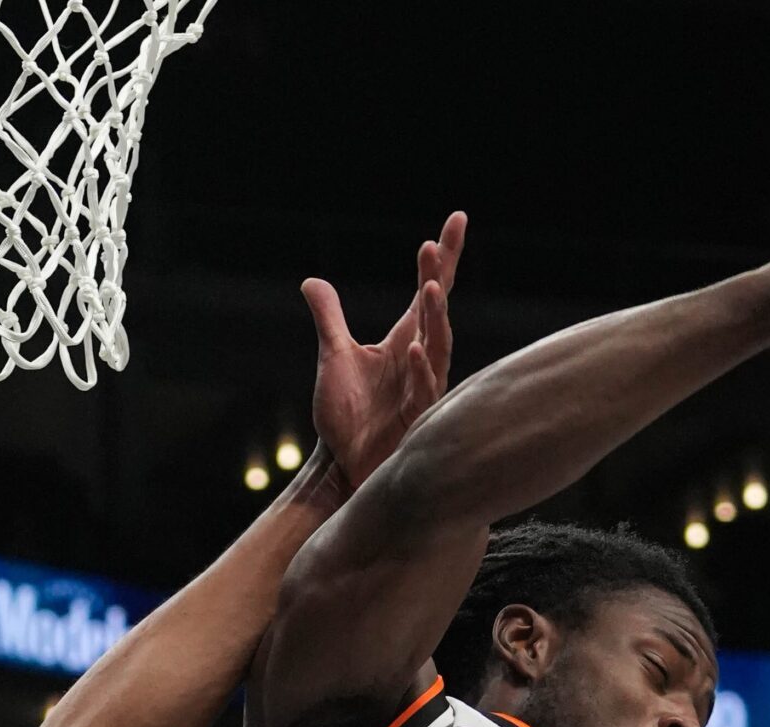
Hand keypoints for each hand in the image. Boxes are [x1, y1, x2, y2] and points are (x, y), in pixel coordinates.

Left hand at [301, 212, 464, 488]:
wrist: (342, 464)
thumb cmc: (346, 415)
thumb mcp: (333, 357)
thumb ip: (329, 318)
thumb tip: (312, 281)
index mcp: (405, 339)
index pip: (430, 289)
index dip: (444, 256)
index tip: (457, 219)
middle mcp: (420, 358)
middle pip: (435, 310)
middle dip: (437, 278)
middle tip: (434, 246)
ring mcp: (421, 387)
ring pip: (436, 346)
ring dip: (434, 317)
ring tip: (431, 288)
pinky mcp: (415, 417)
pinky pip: (423, 389)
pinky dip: (418, 368)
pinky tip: (413, 347)